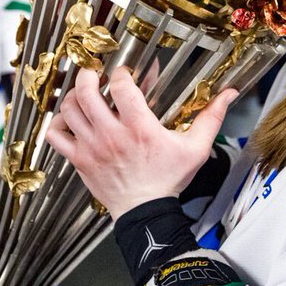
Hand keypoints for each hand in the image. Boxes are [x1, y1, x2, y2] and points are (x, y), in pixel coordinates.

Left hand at [46, 66, 237, 219]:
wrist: (146, 212)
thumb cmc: (169, 180)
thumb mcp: (196, 148)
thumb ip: (211, 118)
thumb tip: (229, 94)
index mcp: (140, 128)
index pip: (121, 86)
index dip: (121, 73)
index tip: (126, 74)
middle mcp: (112, 135)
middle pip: (85, 92)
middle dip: (88, 75)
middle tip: (95, 73)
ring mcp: (91, 148)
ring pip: (69, 109)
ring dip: (74, 96)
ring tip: (83, 93)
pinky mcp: (79, 160)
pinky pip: (55, 136)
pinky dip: (58, 123)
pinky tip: (69, 119)